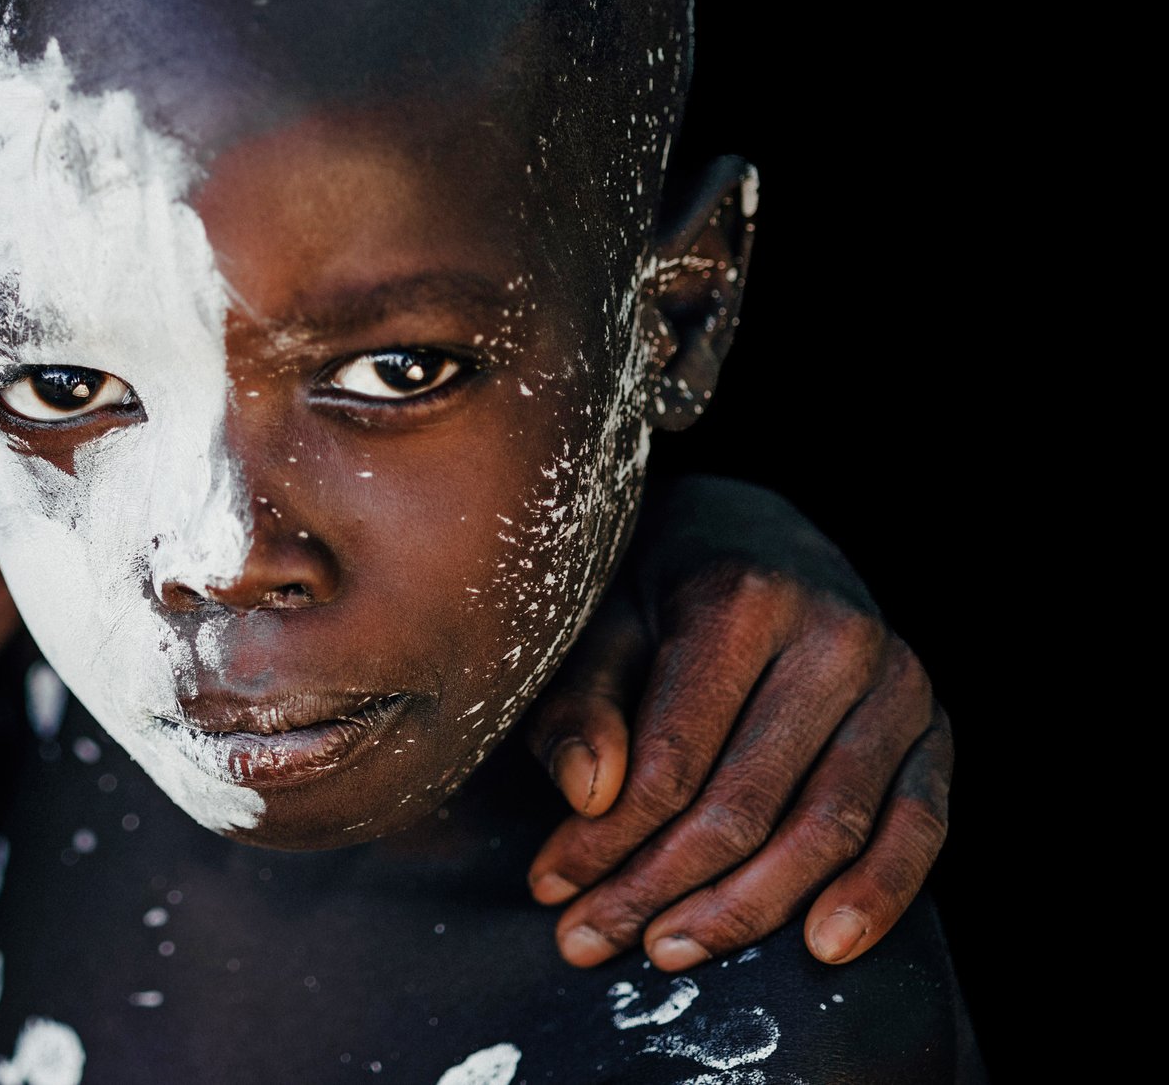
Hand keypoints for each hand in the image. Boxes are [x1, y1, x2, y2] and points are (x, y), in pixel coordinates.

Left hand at [520, 476, 952, 969]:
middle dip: (658, 885)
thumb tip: (587, 795)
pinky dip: (878, 895)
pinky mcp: (936, 727)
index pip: (672, 756)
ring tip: (667, 951)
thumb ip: (581, 704)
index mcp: (744, 598)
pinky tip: (823, 950)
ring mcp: (899, 684)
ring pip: (827, 828)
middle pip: (745, 802)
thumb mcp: (600, 624)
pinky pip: (919, 826)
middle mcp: (836, 637)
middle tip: (588, 941)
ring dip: (746, 909)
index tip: (550, 886)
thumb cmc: (660, 590)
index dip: (607, 836)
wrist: (760, 533)